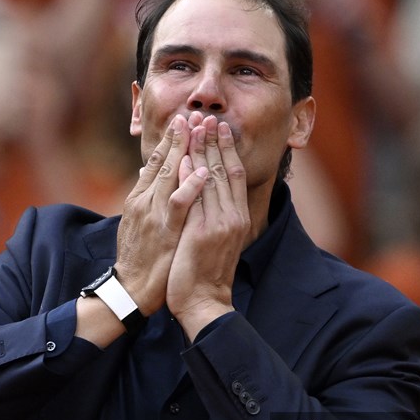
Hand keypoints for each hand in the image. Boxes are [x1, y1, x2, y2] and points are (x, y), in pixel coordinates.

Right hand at [115, 113, 206, 314]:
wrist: (131, 291)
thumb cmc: (138, 259)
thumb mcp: (137, 223)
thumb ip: (144, 197)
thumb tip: (148, 173)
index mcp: (139, 199)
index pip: (156, 162)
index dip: (169, 140)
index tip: (182, 120)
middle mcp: (144, 202)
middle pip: (163, 162)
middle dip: (179, 137)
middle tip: (193, 114)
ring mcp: (153, 216)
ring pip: (170, 176)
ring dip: (186, 151)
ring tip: (200, 129)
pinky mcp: (165, 232)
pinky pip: (178, 204)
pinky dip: (189, 186)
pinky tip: (201, 170)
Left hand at [167, 116, 249, 338]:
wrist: (204, 303)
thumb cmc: (206, 273)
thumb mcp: (216, 239)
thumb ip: (214, 214)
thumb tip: (206, 192)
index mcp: (237, 218)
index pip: (233, 174)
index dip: (226, 148)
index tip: (218, 126)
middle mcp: (232, 218)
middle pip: (224, 170)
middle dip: (215, 141)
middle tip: (207, 116)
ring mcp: (218, 226)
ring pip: (211, 180)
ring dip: (202, 151)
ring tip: (195, 127)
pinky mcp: (202, 235)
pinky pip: (195, 201)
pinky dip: (189, 179)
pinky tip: (183, 160)